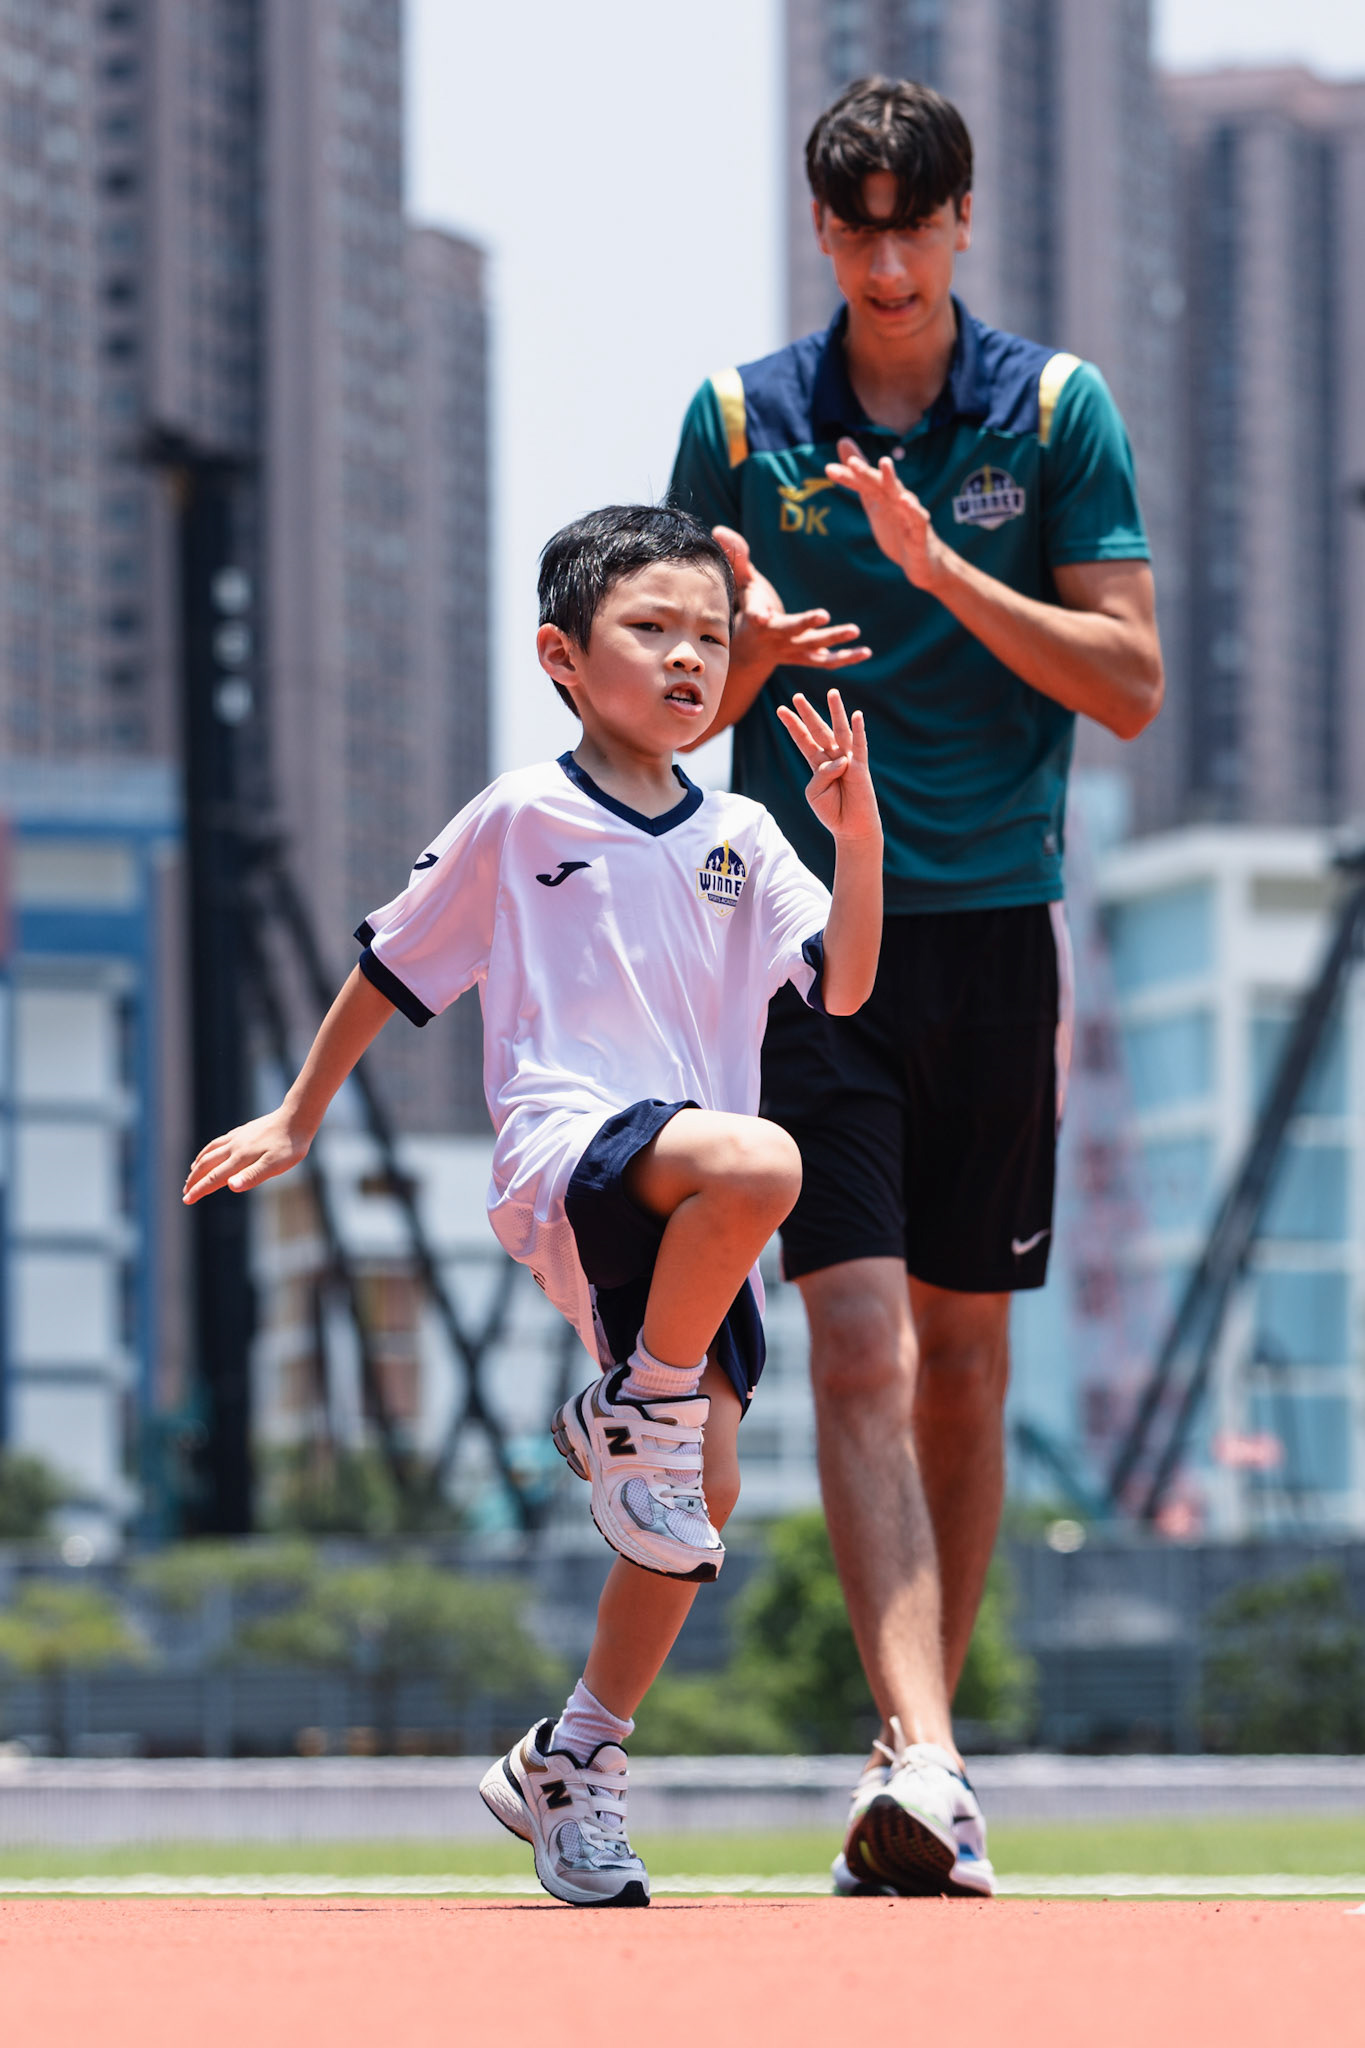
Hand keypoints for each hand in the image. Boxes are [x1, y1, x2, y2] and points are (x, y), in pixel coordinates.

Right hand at [183, 1108, 311, 1205]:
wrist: (297, 1118)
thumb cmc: (289, 1146)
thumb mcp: (275, 1165)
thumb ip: (252, 1176)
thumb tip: (230, 1187)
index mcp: (241, 1159)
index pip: (214, 1178)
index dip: (199, 1190)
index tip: (187, 1200)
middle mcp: (234, 1147)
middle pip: (207, 1165)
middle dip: (194, 1180)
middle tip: (185, 1192)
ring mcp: (238, 1138)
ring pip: (210, 1152)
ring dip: (198, 1164)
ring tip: (191, 1173)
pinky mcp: (243, 1131)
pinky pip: (218, 1142)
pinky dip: (208, 1150)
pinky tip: (210, 1152)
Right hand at [713, 525, 870, 674]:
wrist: (751, 649)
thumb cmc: (748, 606)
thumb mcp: (741, 581)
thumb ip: (736, 556)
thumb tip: (718, 530)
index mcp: (757, 617)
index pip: (755, 613)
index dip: (758, 613)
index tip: (760, 615)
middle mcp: (775, 636)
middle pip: (790, 630)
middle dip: (805, 623)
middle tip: (824, 614)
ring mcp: (791, 650)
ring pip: (812, 648)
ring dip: (833, 641)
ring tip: (854, 630)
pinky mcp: (805, 657)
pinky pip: (825, 662)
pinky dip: (845, 658)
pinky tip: (865, 652)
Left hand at [776, 689, 881, 845]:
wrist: (851, 828)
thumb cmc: (832, 811)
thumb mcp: (815, 793)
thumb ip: (820, 774)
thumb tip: (839, 759)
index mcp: (818, 764)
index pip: (804, 740)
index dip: (793, 725)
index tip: (781, 709)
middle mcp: (833, 757)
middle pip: (818, 730)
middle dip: (808, 713)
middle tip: (796, 696)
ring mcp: (848, 760)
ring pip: (840, 731)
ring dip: (836, 711)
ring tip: (832, 692)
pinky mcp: (861, 768)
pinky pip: (860, 746)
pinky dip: (859, 731)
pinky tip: (857, 716)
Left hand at [824, 441, 951, 591]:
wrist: (921, 560)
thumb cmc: (897, 527)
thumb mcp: (873, 503)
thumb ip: (858, 479)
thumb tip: (843, 443)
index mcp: (883, 495)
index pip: (863, 483)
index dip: (847, 477)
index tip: (828, 470)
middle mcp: (896, 499)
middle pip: (879, 483)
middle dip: (866, 472)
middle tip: (852, 463)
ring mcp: (910, 513)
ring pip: (900, 494)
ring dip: (892, 479)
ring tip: (884, 463)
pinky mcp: (921, 531)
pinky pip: (918, 518)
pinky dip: (913, 509)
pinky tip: (905, 501)